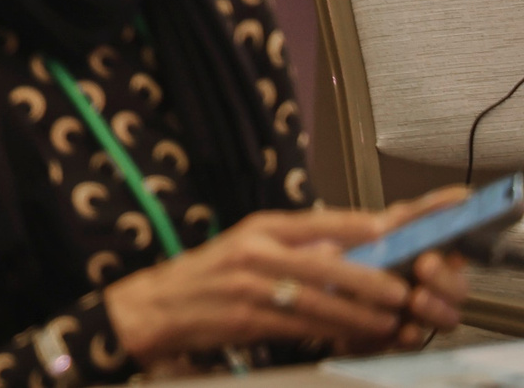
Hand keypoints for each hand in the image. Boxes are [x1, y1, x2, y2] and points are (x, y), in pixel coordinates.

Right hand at [102, 204, 464, 365]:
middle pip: (327, 265)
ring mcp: (249, 285)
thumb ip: (294, 248)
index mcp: (259, 227)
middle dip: (372, 281)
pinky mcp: (247, 318)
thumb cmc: (207, 278)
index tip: (396, 228)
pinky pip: (301, 328)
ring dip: (361, 316)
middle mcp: (255, 251)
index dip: (361, 225)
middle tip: (405, 292)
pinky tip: (353, 339)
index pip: (320, 221)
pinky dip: (332, 335)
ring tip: (391, 323)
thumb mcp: (248, 248)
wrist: (156, 306)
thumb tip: (343, 251)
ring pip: (320, 301)